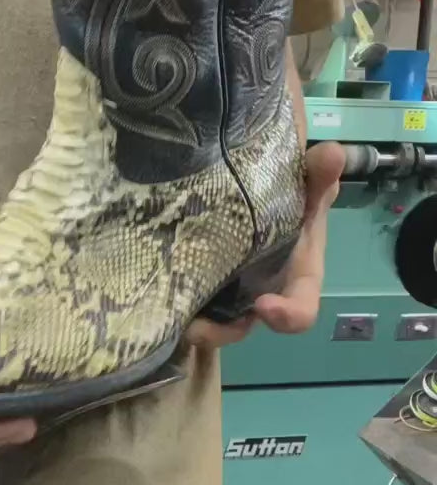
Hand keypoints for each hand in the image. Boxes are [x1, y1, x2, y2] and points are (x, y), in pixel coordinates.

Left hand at [186, 141, 344, 348]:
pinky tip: (151, 287)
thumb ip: (319, 174)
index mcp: (297, 277)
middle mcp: (263, 292)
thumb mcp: (309, 184)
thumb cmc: (293, 193)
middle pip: (243, 326)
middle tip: (196, 328)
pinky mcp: (200, 280)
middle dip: (222, 332)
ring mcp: (230, 292)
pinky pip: (185, 298)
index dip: (287, 316)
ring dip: (192, 325)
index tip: (265, 306)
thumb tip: (332, 152)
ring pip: (210, 321)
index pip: (300, 310)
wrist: (256, 184)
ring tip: (172, 319)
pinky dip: (171, 299)